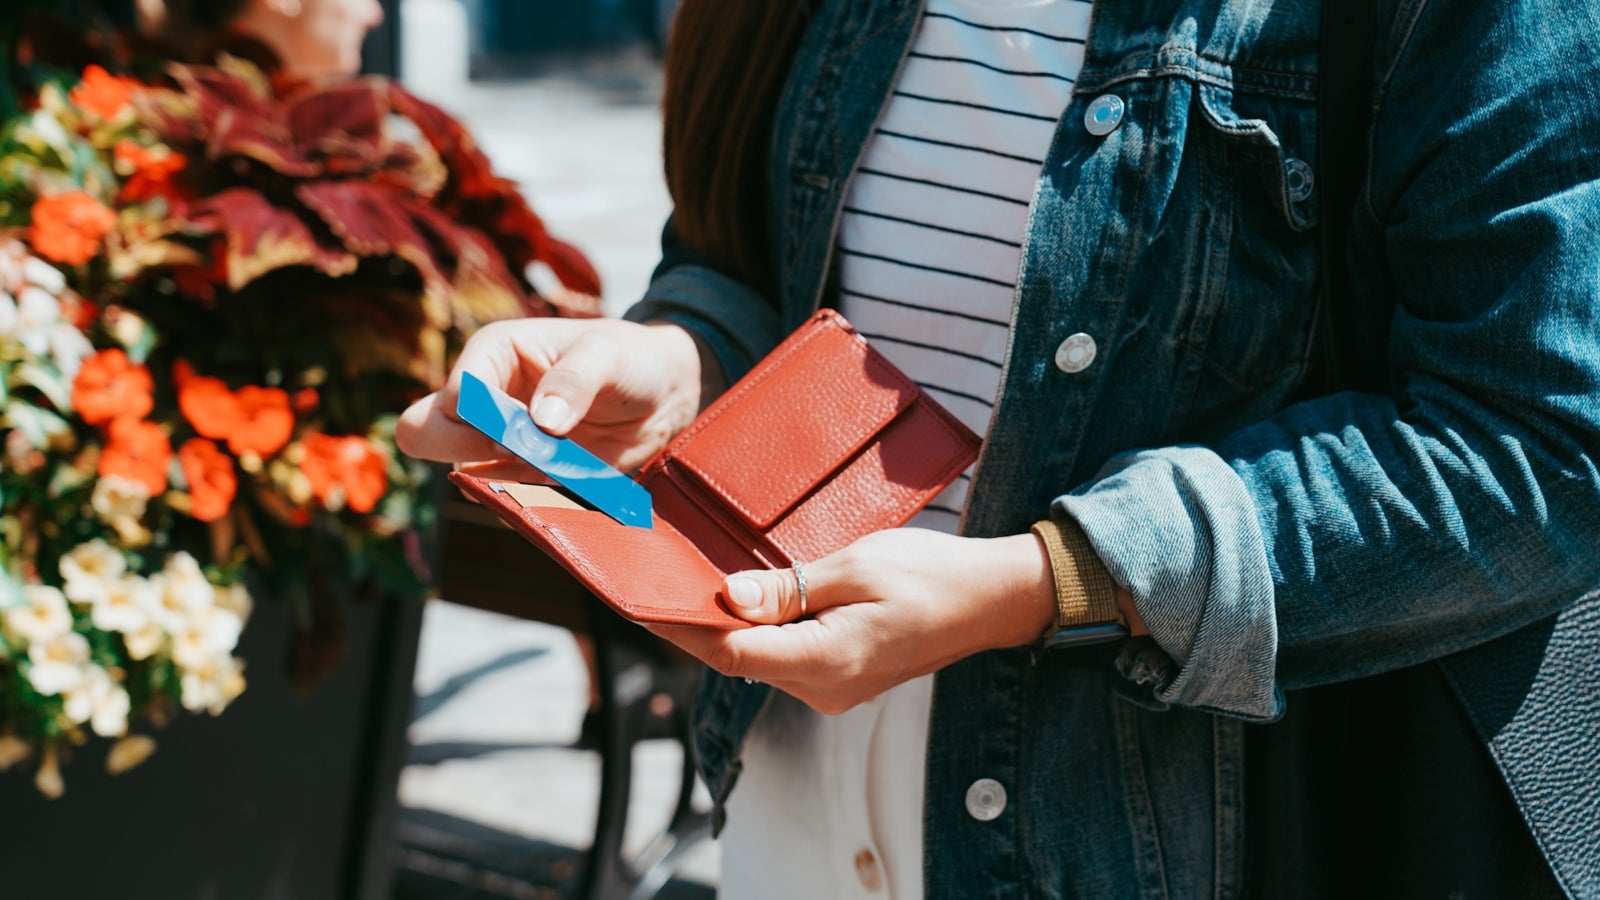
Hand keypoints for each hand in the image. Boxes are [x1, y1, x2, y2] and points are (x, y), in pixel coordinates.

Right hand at [396, 318, 717, 470]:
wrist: (664, 393)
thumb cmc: (632, 357)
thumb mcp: (609, 355)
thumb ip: (575, 380)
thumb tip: (542, 422)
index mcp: (493, 353)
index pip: (457, 394)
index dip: (486, 419)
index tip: (535, 427)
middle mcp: (484, 395)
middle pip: (423, 431)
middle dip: (467, 448)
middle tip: (526, 450)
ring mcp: (497, 437)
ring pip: (455, 468)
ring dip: (500, 479)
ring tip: (558, 464)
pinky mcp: (520, 472)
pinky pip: (496, 495)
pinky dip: (523, 499)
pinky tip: (565, 482)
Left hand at [646, 529, 1058, 714]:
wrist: (990, 600)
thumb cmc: (931, 575)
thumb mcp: (855, 566)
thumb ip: (788, 588)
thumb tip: (729, 597)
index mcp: (826, 660)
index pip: (730, 651)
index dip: (681, 627)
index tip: (641, 601)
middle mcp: (825, 688)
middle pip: (738, 659)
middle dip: (697, 623)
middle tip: (654, 582)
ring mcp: (834, 690)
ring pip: (760, 659)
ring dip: (731, 626)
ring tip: (693, 584)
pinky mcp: (841, 680)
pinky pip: (786, 657)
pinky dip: (762, 631)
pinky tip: (749, 601)